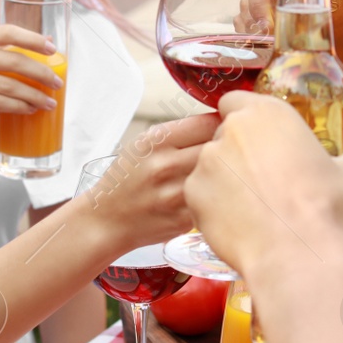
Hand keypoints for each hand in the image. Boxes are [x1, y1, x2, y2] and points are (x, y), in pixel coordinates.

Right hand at [0, 25, 61, 141]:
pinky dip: (17, 106)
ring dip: (33, 95)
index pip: (7, 31)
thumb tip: (49, 39)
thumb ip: (8, 49)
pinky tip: (30, 109)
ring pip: (7, 85)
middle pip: (12, 60)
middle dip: (41, 73)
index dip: (32, 39)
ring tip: (49, 103)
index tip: (53, 50)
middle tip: (58, 84)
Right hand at [77, 114, 219, 253]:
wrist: (107, 220)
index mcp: (155, 141)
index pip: (208, 123)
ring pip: (221, 176)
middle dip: (231, 149)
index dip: (225, 124)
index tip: (230, 129)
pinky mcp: (184, 220)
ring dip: (230, 174)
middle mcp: (164, 166)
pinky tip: (214, 195)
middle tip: (235, 151)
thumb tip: (225, 122)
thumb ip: (182, 133)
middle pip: (220, 149)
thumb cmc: (128, 178)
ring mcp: (174, 196)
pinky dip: (219, 197)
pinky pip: (215, 202)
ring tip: (227, 173)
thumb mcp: (144, 144)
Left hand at [186, 91, 342, 273]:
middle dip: (238, 150)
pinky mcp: (194, 193)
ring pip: (211, 163)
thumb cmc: (327, 212)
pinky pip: (200, 193)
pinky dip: (214, 204)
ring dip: (225, 177)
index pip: (237, 99)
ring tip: (252, 205)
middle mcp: (231, 129)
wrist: (296, 257)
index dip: (245, 118)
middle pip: (225, 132)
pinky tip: (239, 221)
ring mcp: (208, 161)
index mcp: (268, 114)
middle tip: (262, 177)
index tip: (259, 139)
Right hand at [239, 0, 342, 72]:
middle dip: (250, 23)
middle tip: (265, 44)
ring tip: (264, 55)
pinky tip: (262, 62)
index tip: (267, 24)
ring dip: (248, 38)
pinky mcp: (263, 34)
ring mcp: (265, 14)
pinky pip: (245, 37)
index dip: (257, 0)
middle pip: (246, 3)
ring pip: (242, 20)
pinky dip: (248, 48)